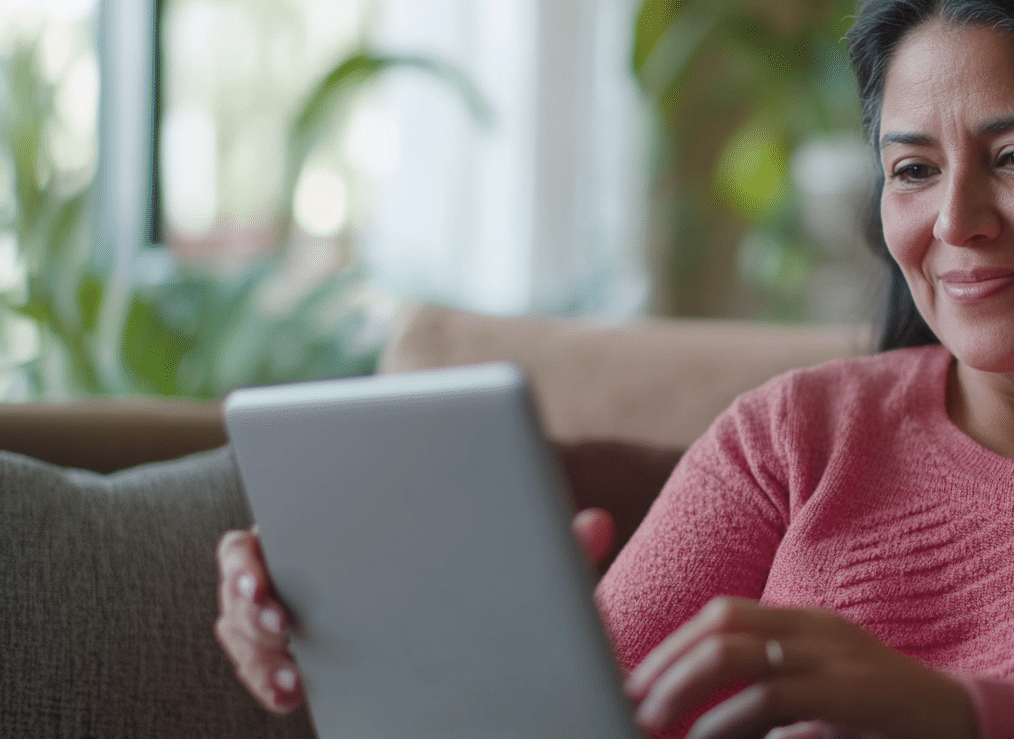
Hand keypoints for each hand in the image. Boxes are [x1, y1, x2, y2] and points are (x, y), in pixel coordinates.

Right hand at [213, 508, 617, 713]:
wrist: (488, 625)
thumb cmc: (500, 573)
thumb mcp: (530, 564)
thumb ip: (555, 547)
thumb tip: (594, 524)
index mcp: (361, 505)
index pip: (292, 496)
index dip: (274, 524)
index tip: (271, 556)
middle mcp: (317, 546)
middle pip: (247, 557)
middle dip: (250, 590)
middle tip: (280, 619)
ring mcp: (297, 597)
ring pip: (241, 614)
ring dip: (252, 641)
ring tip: (289, 675)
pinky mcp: (293, 644)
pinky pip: (256, 657)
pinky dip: (262, 674)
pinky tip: (290, 694)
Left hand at [624, 597, 978, 738]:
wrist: (966, 728)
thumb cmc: (882, 723)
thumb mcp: (818, 699)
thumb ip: (767, 695)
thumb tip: (696, 716)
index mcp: (806, 625)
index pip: (724, 615)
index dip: (671, 646)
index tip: (635, 683)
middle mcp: (818, 631)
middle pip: (721, 624)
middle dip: (665, 664)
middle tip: (631, 704)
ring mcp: (838, 658)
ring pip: (737, 652)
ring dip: (683, 686)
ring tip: (653, 721)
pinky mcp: (853, 693)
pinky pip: (774, 696)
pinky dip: (727, 721)